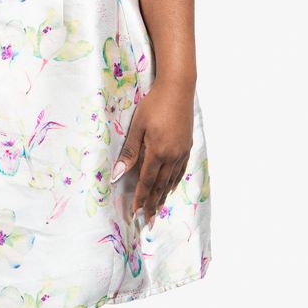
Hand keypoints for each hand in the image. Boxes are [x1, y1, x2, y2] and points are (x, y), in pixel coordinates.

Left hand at [110, 77, 194, 227]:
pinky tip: (170, 186)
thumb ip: (129, 151)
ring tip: (158, 208)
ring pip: (171, 180)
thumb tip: (119, 174)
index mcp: (158, 152)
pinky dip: (173, 181)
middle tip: (148, 219)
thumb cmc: (154, 104)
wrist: (178, 89)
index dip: (141, 198)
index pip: (147, 182)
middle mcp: (172, 156)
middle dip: (153, 203)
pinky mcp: (188, 146)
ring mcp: (182, 152)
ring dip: (163, 195)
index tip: (136, 212)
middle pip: (160, 185)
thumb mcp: (138, 126)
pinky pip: (180, 170)